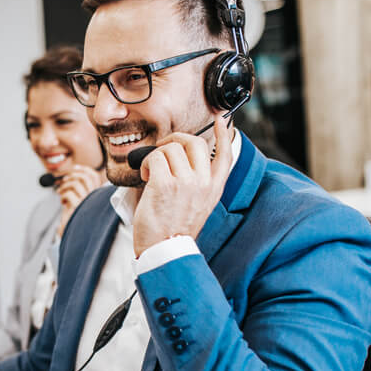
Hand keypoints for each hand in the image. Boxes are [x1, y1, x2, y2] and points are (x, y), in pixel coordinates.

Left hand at [56, 164, 106, 235]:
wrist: (75, 239)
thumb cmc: (75, 222)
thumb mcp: (78, 204)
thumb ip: (78, 192)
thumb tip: (69, 178)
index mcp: (97, 197)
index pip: (94, 176)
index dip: (84, 169)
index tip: (74, 168)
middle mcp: (95, 199)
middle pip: (86, 177)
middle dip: (72, 175)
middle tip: (64, 180)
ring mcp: (88, 203)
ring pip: (76, 183)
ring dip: (65, 185)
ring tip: (60, 193)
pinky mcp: (79, 208)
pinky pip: (69, 194)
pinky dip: (63, 195)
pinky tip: (62, 202)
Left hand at [133, 115, 232, 256]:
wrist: (165, 251)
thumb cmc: (173, 231)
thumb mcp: (196, 206)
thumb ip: (196, 183)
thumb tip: (180, 159)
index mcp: (214, 188)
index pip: (225, 154)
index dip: (223, 134)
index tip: (221, 119)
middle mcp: (203, 183)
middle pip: (194, 141)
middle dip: (175, 139)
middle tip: (162, 149)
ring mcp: (186, 182)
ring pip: (171, 148)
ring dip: (156, 156)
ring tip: (151, 173)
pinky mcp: (165, 184)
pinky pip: (154, 157)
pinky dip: (145, 164)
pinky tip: (145, 177)